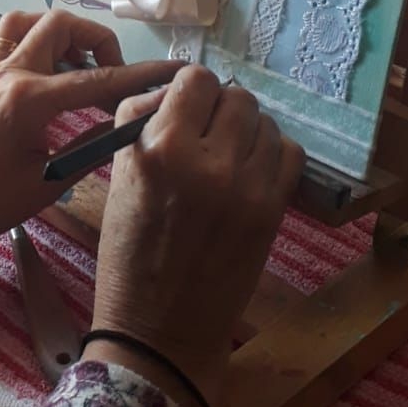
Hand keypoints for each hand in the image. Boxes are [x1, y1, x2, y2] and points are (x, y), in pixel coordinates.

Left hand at [0, 10, 178, 261]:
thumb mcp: (45, 185)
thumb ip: (89, 150)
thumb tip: (124, 126)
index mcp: (30, 100)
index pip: (98, 80)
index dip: (140, 75)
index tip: (171, 72)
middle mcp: (10, 74)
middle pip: (60, 24)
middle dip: (97, 42)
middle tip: (112, 78)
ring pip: (25, 20)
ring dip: (57, 33)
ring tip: (76, 65)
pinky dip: (22, 42)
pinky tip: (37, 69)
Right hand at [88, 66, 303, 404]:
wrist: (160, 327)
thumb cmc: (127, 251)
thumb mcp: (119, 175)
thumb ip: (145, 123)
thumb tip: (178, 90)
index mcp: (159, 148)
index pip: (193, 79)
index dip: (189, 89)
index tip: (185, 107)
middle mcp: (207, 160)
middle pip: (235, 95)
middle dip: (220, 107)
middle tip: (207, 132)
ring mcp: (245, 186)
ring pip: (264, 121)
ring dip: (247, 130)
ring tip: (229, 154)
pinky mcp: (271, 211)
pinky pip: (288, 153)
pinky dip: (272, 153)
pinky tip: (251, 171)